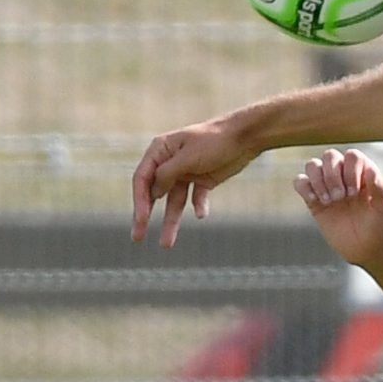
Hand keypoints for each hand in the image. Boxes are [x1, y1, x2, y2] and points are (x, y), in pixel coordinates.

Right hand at [131, 117, 258, 245]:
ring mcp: (186, 172)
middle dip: (145, 216)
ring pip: (174, 202)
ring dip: (170, 221)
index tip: (141, 220)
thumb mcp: (187, 157)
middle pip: (153, 193)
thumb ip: (167, 174)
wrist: (245, 137)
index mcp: (160, 150)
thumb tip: (153, 193)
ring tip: (166, 244)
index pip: (142, 179)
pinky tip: (201, 215)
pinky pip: (196, 198)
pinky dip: (198, 207)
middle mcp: (169, 162)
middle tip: (137, 237)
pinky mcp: (203, 180)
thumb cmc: (214, 141)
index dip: (139, 201)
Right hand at [293, 148, 382, 267]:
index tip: (356, 193)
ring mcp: (328, 187)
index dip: (350, 170)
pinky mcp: (314, 200)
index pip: (352, 155)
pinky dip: (304, 187)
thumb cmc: (381, 228)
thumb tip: (370, 169)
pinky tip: (316, 201)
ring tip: (329, 201)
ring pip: (313, 165)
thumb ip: (380, 189)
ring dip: (318, 180)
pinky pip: (300, 182)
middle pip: (330, 155)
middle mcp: (345, 176)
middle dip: (333, 175)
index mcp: (364, 174)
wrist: (367, 250)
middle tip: (341, 197)